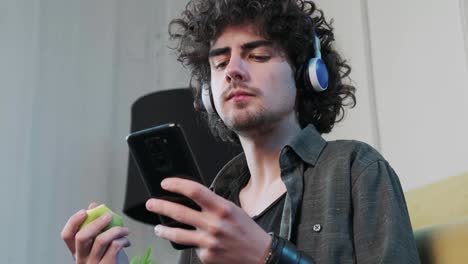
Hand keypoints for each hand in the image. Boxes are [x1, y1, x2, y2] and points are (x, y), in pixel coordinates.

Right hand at [61, 202, 130, 263]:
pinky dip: (123, 240)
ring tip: (125, 230)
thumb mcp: (101, 243)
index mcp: (77, 251)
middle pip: (81, 237)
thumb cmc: (110, 257)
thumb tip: (93, 205)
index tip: (85, 211)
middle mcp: (81, 259)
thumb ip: (96, 226)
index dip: (73, 222)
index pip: (67, 236)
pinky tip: (126, 241)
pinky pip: (114, 247)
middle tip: (109, 215)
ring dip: (116, 230)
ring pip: (101, 240)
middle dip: (96, 222)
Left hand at [145, 178, 271, 263]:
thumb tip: (192, 198)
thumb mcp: (233, 210)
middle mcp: (214, 224)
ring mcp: (208, 242)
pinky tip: (199, 243)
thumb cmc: (248, 231)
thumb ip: (213, 204)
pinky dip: (193, 244)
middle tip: (151, 204)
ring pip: (178, 234)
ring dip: (164, 230)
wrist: (260, 255)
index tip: (166, 184)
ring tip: (158, 228)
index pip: (194, 191)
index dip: (176, 185)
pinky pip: (193, 248)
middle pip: (179, 212)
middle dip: (160, 206)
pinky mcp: (206, 256)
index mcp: (222, 208)